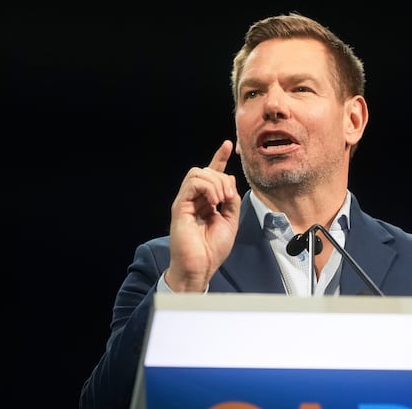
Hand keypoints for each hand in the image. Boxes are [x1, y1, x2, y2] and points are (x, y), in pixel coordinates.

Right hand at [166, 140, 239, 291]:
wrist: (201, 266)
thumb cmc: (213, 248)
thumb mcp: (231, 221)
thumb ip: (231, 200)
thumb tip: (229, 179)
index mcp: (207, 201)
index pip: (212, 174)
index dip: (219, 158)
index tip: (228, 145)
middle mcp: (195, 199)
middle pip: (206, 170)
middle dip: (222, 178)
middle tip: (228, 197)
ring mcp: (186, 201)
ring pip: (198, 173)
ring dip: (215, 182)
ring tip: (221, 200)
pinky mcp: (179, 206)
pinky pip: (192, 183)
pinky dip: (207, 188)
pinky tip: (214, 202)